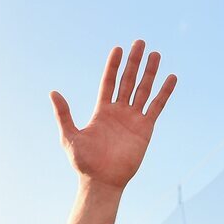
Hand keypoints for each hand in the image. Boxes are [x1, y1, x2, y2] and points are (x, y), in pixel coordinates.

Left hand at [50, 39, 176, 190]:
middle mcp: (118, 112)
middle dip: (134, 62)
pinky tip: (170, 78)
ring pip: (143, 90)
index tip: (118, 49)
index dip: (113, 66)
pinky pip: (156, 107)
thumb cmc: (84, 162)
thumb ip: (64, 114)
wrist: (102, 181)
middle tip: (140, 42)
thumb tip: (53, 92)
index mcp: (101, 111)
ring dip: (150, 73)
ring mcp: (133, 119)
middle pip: (128, 81)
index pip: (108, 82)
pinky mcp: (145, 128)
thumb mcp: (70, 136)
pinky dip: (164, 93)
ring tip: (156, 54)